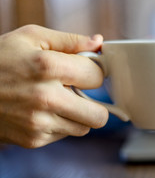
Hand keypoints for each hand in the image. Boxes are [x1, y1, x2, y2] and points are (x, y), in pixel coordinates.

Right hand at [0, 25, 108, 147]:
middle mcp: (46, 98)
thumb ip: (70, 40)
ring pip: (84, 128)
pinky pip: (63, 134)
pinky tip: (42, 110)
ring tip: (58, 100)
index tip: (85, 71)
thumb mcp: (31, 38)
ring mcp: (39, 123)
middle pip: (99, 115)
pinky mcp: (32, 139)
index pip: (98, 77)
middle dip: (95, 103)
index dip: (94, 72)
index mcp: (48, 67)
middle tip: (80, 93)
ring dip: (78, 115)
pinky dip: (59, 123)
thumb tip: (99, 43)